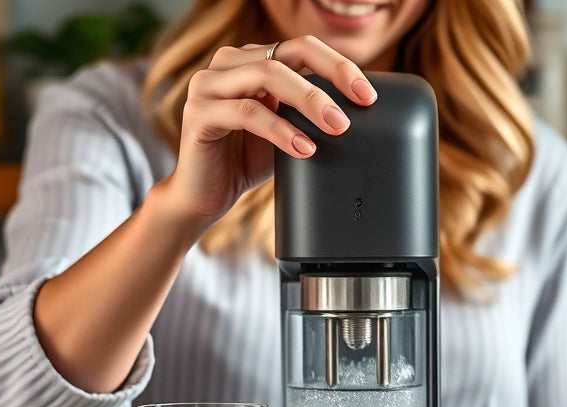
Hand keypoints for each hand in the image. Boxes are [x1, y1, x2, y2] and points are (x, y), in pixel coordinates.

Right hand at [165, 35, 376, 224]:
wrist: (204, 197)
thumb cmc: (243, 162)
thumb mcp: (286, 133)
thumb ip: (308, 116)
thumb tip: (353, 114)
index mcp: (252, 62)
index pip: (301, 48)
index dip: (338, 65)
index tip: (367, 95)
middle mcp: (229, 64)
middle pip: (288, 55)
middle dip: (329, 81)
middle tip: (354, 113)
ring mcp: (209, 84)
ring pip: (268, 77)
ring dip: (308, 102)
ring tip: (336, 128)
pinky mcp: (199, 113)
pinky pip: (248, 113)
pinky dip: (280, 130)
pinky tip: (303, 148)